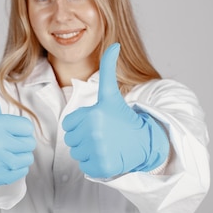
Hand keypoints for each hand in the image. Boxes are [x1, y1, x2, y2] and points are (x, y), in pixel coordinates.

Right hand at [0, 49, 35, 184]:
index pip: (28, 129)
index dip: (20, 128)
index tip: (5, 128)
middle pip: (28, 145)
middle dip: (20, 143)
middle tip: (4, 141)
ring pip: (26, 159)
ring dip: (18, 155)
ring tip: (3, 150)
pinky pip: (20, 173)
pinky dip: (15, 169)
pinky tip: (2, 162)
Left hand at [62, 43, 168, 177]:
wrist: (144, 142)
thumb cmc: (124, 118)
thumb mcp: (112, 94)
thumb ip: (108, 68)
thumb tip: (114, 44)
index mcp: (92, 115)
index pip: (68, 125)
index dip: (81, 124)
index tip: (97, 122)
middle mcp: (94, 133)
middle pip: (71, 140)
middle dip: (84, 138)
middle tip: (103, 135)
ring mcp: (98, 152)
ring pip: (78, 154)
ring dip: (89, 151)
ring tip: (106, 145)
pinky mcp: (101, 167)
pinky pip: (85, 167)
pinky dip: (95, 164)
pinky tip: (108, 156)